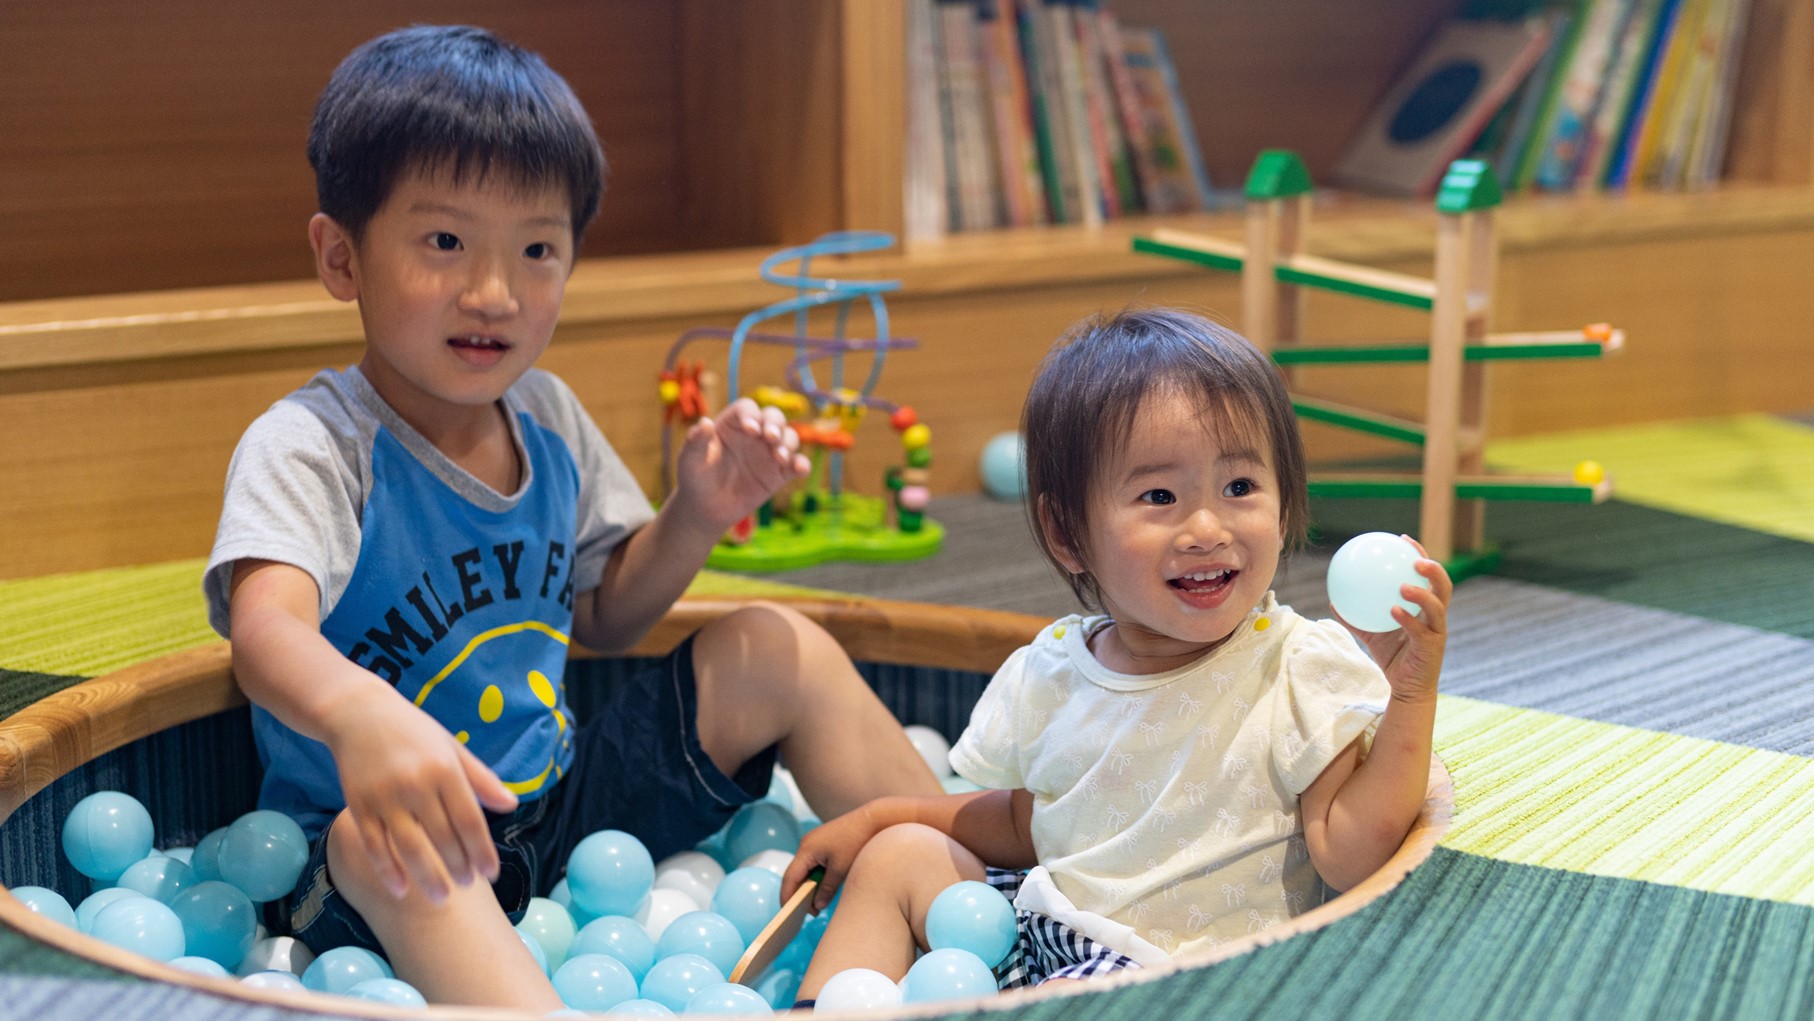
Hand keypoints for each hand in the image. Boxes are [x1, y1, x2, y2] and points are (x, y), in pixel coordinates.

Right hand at [324, 686, 518, 901]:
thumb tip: (512, 804)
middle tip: (469, 885)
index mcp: (444, 769)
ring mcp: (385, 797)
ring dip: (428, 876)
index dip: (482, 850)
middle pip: (442, 837)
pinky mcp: (359, 805)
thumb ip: (481, 778)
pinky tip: (401, 890)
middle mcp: (416, 784)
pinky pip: (375, 844)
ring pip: (410, 847)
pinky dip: (388, 870)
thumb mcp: (452, 748)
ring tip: (443, 897)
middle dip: (459, 866)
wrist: (359, 712)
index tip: (491, 873)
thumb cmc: (414, 732)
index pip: (469, 819)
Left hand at [673, 397, 809, 533]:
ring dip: (788, 443)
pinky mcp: (779, 474)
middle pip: (773, 417)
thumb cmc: (695, 478)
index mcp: (732, 424)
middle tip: (771, 438)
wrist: (705, 509)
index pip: (747, 409)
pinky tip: (800, 469)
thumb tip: (704, 423)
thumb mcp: (690, 460)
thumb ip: (696, 442)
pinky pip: (796, 465)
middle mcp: (754, 434)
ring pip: (788, 437)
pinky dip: (802, 464)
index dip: (751, 415)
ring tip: (780, 457)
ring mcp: (768, 453)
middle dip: (776, 424)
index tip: (750, 429)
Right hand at [781, 800, 886, 913]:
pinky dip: (816, 876)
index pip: (790, 877)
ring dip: (809, 885)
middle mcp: (807, 843)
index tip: (789, 915)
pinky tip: (824, 888)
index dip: (787, 897)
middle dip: (799, 894)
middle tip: (809, 913)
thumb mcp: (841, 870)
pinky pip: (814, 862)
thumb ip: (826, 889)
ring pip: (805, 868)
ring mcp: (815, 841)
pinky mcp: (824, 841)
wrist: (875, 819)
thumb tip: (817, 905)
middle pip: (795, 873)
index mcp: (807, 849)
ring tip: (818, 904)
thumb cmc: (857, 842)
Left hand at [1334, 535, 1451, 704]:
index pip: (1428, 577)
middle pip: (1444, 587)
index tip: (1404, 539)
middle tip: (1415, 559)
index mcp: (1425, 609)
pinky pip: (1420, 631)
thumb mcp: (1371, 633)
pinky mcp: (1433, 649)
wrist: (1406, 688)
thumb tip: (1334, 599)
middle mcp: (1436, 618)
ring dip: (1422, 594)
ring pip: (1438, 608)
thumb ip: (1356, 616)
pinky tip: (1392, 610)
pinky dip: (1408, 619)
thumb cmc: (1392, 657)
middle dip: (1434, 570)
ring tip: (1403, 586)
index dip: (1421, 555)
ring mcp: (1437, 633)